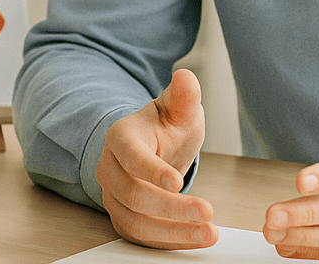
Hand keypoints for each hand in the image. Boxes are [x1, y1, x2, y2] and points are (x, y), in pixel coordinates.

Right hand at [94, 67, 216, 248]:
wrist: (154, 147)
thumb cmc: (166, 127)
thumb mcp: (179, 110)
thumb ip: (184, 97)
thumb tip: (186, 77)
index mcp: (121, 137)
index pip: (131, 156)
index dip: (152, 170)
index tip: (178, 182)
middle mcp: (110, 168)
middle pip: (133, 194)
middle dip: (171, 208)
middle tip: (207, 212)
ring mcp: (113, 196)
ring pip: (136, 222)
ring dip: (173, 231)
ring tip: (208, 232)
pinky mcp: (123, 217)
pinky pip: (141, 237)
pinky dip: (169, 241)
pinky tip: (196, 238)